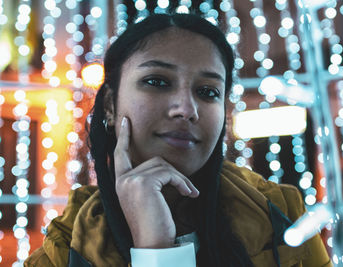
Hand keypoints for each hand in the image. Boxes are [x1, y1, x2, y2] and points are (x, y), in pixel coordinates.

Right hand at [114, 117, 199, 247]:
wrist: (154, 244)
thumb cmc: (156, 223)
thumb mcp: (150, 197)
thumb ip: (150, 179)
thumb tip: (164, 165)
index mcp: (121, 183)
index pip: (120, 155)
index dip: (124, 137)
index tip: (126, 121)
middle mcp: (122, 180)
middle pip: (154, 160)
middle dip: (174, 173)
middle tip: (188, 188)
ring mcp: (130, 181)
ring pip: (163, 165)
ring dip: (181, 179)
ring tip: (189, 193)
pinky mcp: (142, 184)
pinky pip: (169, 173)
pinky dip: (182, 182)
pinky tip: (189, 194)